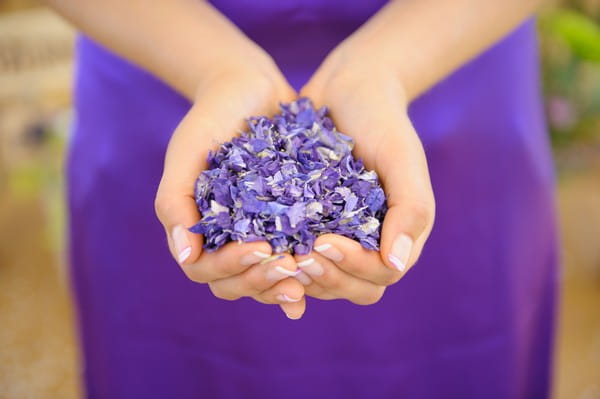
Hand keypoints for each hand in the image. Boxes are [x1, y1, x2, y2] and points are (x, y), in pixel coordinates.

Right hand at [155, 54, 307, 318]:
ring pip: (267, 277)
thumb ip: (175, 201)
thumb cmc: (210, 119)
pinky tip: (330, 267)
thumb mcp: (186, 153)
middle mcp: (228, 239)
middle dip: (262, 281)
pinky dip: (309, 268)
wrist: (249, 88)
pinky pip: (296, 254)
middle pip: (238, 284)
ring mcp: (259, 234)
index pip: (206, 270)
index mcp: (199, 229)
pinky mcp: (288, 222)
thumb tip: (186, 256)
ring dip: (285, 282)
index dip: (231, 268)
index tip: (260, 248)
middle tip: (290, 266)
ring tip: (310, 270)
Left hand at [296, 41, 434, 303]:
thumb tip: (395, 264)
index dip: (353, 268)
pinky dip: (281, 257)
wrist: (349, 88)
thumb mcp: (402, 158)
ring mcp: (338, 235)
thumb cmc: (383, 120)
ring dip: (300, 277)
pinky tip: (259, 246)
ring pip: (322, 279)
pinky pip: (297, 253)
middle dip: (325, 278)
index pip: (380, 275)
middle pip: (351, 287)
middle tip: (297, 257)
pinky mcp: (309, 224)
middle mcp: (368, 242)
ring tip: (275, 256)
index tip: (325, 242)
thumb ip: (409, 209)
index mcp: (397, 234)